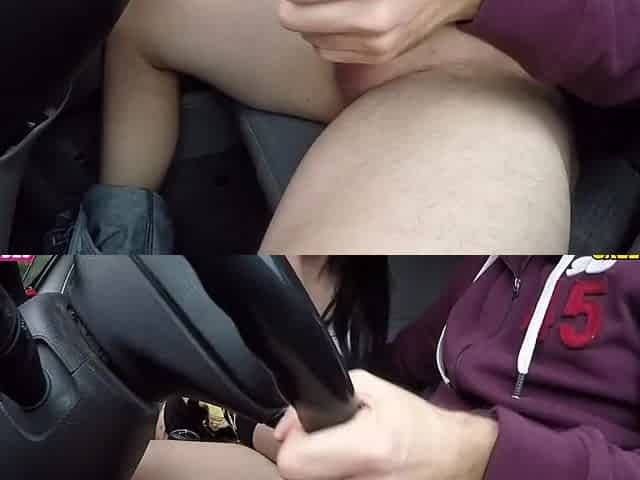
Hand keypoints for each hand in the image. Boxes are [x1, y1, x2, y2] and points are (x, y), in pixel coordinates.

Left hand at [274, 370, 497, 479]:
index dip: (292, 441)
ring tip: (340, 455)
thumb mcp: (373, 389)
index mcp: (368, 449)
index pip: (294, 461)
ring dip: (317, 471)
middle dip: (302, 457)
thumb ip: (325, 395)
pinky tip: (349, 468)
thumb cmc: (414, 421)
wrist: (452, 456)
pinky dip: (332, 478)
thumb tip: (285, 427)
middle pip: (297, 478)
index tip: (305, 429)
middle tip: (322, 442)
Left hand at [279, 0, 482, 64]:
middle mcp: (372, 39)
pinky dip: (325, 36)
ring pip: (315, 43)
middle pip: (303, 26)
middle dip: (298, 6)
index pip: (301, 9)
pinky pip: (331, 53)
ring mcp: (377, 52)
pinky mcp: (379, 58)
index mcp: (370, 16)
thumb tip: (298, 0)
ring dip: (310, 22)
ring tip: (322, 5)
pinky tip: (338, 18)